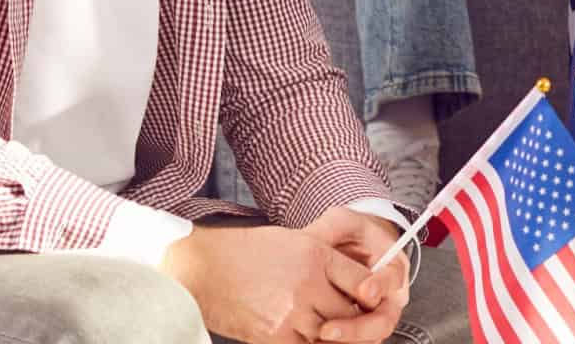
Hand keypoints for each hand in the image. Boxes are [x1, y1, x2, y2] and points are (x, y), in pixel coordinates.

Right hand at [161, 223, 373, 343]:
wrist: (202, 268)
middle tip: (355, 322)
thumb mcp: (291, 241)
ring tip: (329, 330)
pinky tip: (308, 337)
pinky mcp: (275, 336)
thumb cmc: (244, 252)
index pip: (363, 280)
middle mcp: (309, 283)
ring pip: (333, 336)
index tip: (371, 300)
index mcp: (316, 254)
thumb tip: (352, 282)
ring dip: (335, 337)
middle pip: (351, 314)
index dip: (372, 294)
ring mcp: (292, 312)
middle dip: (356, 320)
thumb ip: (322, 260)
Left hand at [302, 207, 409, 342]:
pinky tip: (315, 342)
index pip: (394, 279)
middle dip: (358, 329)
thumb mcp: (339, 223)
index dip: (381, 287)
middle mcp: (389, 295)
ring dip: (346, 341)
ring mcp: (375, 315)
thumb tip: (313, 241)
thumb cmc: (345, 234)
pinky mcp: (359, 328)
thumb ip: (330, 230)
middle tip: (327, 330)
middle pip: (384, 321)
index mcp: (392, 265)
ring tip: (317, 339)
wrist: (344, 249)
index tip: (365, 292)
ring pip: (370, 339)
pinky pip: (355, 343)